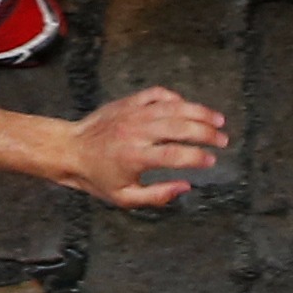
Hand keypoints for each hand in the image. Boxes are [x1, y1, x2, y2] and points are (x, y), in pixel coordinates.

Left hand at [55, 87, 227, 204]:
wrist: (69, 149)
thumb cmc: (96, 176)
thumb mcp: (124, 197)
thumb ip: (157, 196)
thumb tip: (185, 187)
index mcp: (135, 157)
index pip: (176, 154)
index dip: (198, 157)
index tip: (212, 160)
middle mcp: (136, 132)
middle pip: (180, 127)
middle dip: (207, 133)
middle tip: (223, 140)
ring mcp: (132, 114)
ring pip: (173, 107)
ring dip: (199, 112)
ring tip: (218, 120)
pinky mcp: (128, 102)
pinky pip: (157, 94)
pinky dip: (175, 98)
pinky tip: (187, 107)